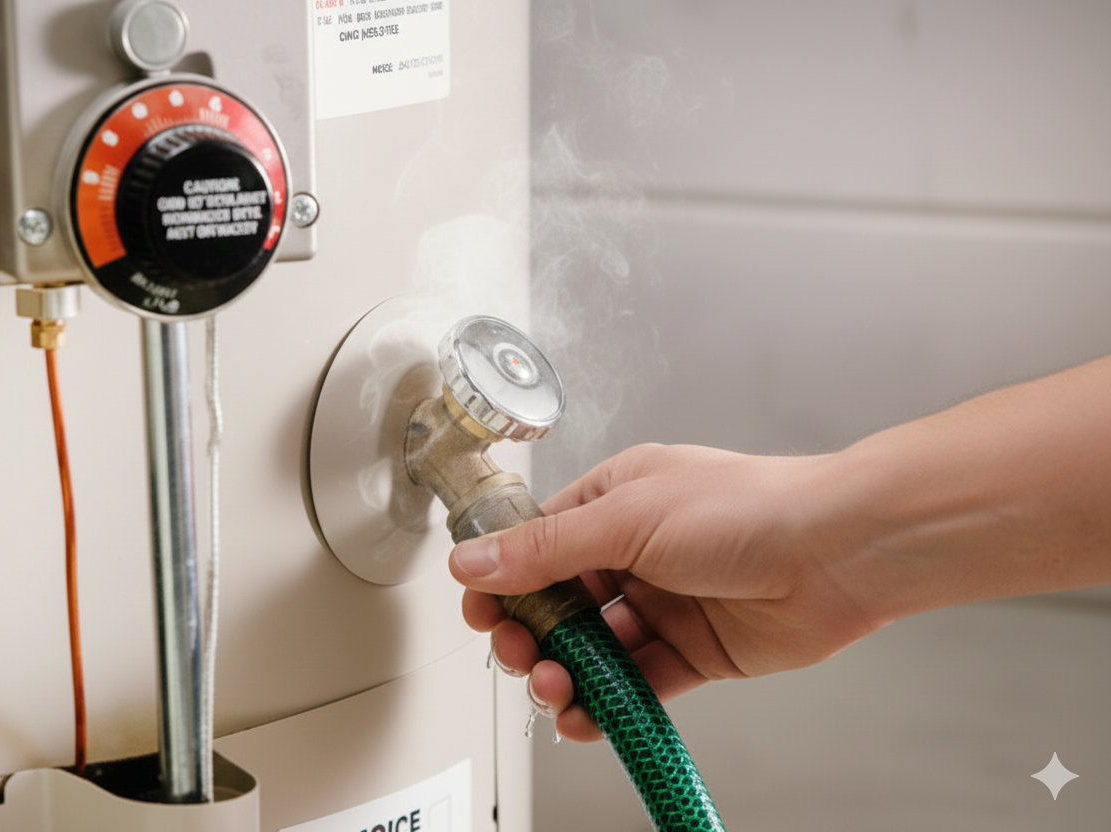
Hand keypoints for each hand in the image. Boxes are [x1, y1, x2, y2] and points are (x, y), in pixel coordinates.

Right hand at [448, 443, 883, 741]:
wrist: (839, 552)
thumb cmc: (748, 508)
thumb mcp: (627, 518)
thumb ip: (545, 550)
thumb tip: (473, 561)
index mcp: (615, 500)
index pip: (538, 544)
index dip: (504, 580)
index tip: (481, 611)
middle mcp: (635, 551)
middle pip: (559, 603)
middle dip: (530, 634)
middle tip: (519, 655)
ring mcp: (664, 602)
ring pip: (593, 649)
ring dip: (564, 674)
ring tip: (554, 689)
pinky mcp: (692, 651)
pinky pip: (635, 683)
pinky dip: (606, 704)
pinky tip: (585, 716)